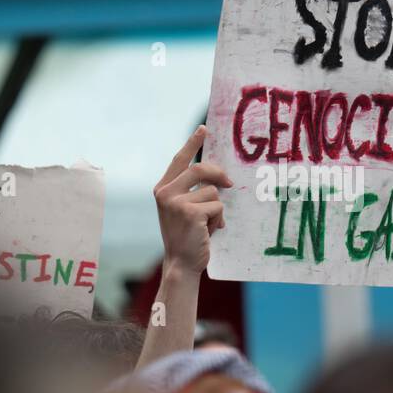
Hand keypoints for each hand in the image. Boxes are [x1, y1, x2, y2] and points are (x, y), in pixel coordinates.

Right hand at [153, 126, 231, 276]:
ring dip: (217, 208)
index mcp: (162, 189)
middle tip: (230, 183)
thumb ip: (191, 191)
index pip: (179, 159)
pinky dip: (218, 219)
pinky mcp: (190, 212)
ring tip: (207, 225)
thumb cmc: (186, 236)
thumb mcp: (182, 209)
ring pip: (212, 191)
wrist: (181, 264)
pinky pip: (217, 206)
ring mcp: (176, 202)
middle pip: (200, 169)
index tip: (204, 129)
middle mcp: (165, 192)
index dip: (193, 143)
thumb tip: (217, 176)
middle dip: (218, 174)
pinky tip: (208, 231)